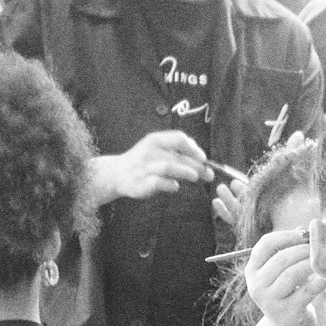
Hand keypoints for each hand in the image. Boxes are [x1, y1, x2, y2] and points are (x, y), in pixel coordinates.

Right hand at [95, 128, 213, 202]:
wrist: (117, 174)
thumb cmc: (144, 162)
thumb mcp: (157, 150)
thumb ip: (177, 152)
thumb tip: (203, 161)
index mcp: (154, 140)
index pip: (178, 138)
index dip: (193, 148)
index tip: (204, 158)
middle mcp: (148, 151)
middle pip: (176, 155)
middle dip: (195, 164)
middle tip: (208, 173)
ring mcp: (143, 167)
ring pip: (167, 167)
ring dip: (184, 172)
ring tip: (196, 177)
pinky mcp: (139, 183)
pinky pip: (157, 182)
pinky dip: (169, 185)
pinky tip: (175, 187)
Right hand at [239, 223, 325, 325]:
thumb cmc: (288, 292)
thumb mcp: (283, 271)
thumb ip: (291, 249)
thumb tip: (308, 227)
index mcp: (252, 270)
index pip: (266, 244)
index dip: (287, 235)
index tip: (305, 234)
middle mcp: (256, 286)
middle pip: (281, 259)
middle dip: (303, 250)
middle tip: (320, 247)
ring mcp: (270, 301)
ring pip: (292, 275)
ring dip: (310, 264)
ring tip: (324, 261)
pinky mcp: (287, 314)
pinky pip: (305, 293)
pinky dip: (318, 283)